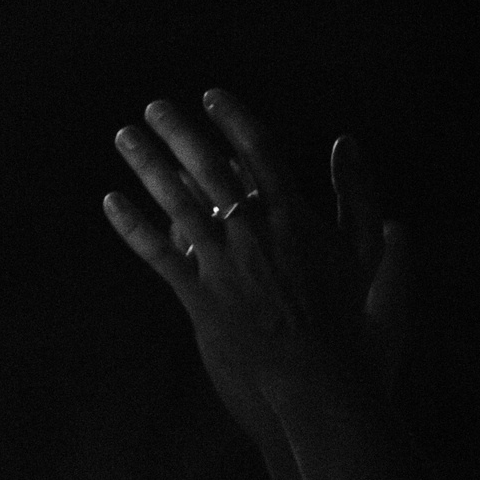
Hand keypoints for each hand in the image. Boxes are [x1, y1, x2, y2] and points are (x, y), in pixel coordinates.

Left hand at [103, 89, 408, 444]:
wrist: (321, 383)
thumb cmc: (351, 325)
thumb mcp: (370, 263)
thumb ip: (364, 209)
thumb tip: (360, 164)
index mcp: (296, 218)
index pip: (259, 153)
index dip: (234, 120)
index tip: (212, 96)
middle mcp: (256, 233)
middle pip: (209, 167)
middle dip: (179, 131)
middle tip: (154, 105)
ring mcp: (223, 264)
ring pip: (176, 202)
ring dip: (147, 165)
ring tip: (123, 136)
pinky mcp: (199, 296)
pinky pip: (157, 254)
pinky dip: (133, 225)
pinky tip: (109, 201)